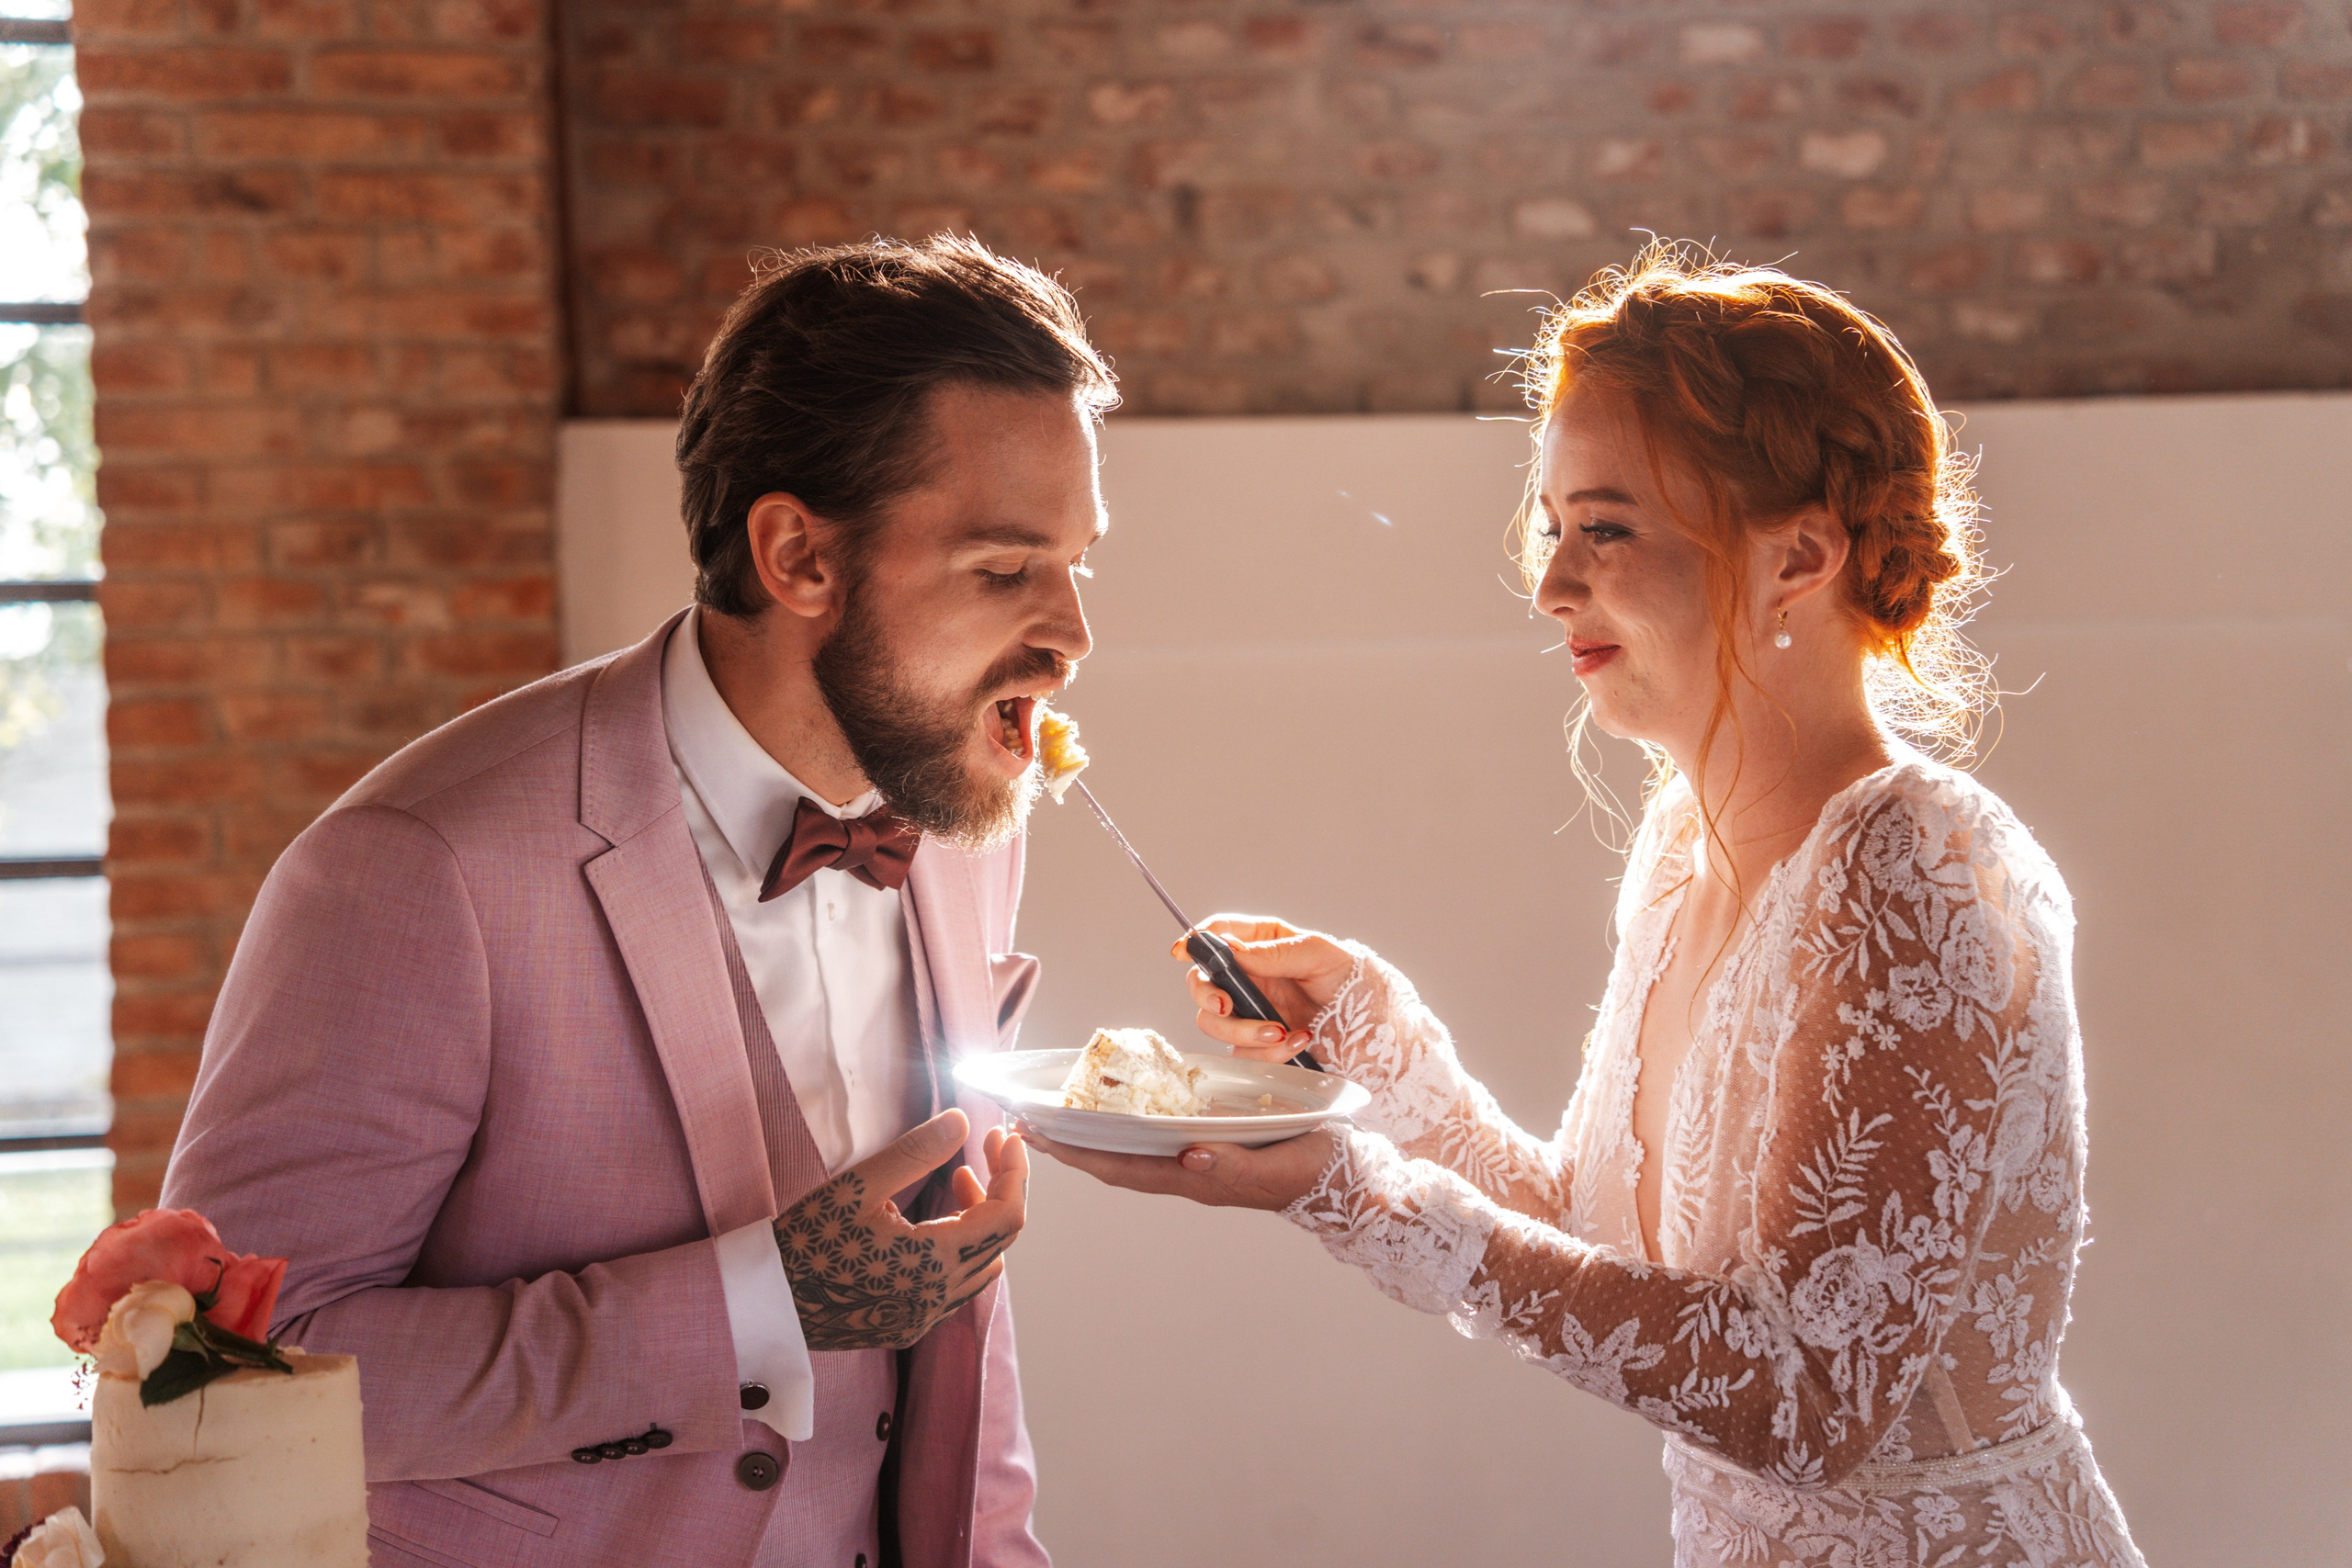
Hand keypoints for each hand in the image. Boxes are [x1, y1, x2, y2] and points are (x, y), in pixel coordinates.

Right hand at [774, 1110, 1027, 1350]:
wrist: (765, 1304)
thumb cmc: (806, 1242)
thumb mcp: (857, 1187)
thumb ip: (915, 1153)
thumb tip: (961, 1121)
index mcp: (934, 1262)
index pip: (1007, 1216)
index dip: (1015, 1172)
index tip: (1003, 1137)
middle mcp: (939, 1297)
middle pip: (1000, 1239)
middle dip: (1000, 1188)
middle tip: (983, 1151)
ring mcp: (925, 1317)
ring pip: (982, 1266)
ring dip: (981, 1222)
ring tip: (957, 1181)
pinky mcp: (908, 1326)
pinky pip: (956, 1287)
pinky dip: (960, 1250)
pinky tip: (934, 1224)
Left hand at [1022, 1123, 1338, 1213]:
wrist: (1349, 1180)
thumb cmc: (1316, 1170)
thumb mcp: (1277, 1163)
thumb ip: (1232, 1163)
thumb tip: (1187, 1155)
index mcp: (1198, 1177)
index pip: (1123, 1167)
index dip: (1077, 1154)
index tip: (1037, 1136)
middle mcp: (1189, 1171)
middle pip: (1114, 1161)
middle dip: (1069, 1146)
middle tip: (1023, 1123)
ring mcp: (1198, 1162)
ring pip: (1130, 1152)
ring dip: (1090, 1137)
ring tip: (1054, 1116)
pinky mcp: (1211, 1147)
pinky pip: (1154, 1139)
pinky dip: (1124, 1126)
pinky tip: (1114, 1109)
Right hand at [1174, 915, 1354, 1062]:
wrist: (1381, 1036)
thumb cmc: (1357, 985)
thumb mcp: (1319, 955)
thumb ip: (1274, 952)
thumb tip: (1230, 948)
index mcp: (1265, 944)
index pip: (1219, 935)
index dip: (1197, 941)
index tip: (1184, 950)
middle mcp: (1252, 977)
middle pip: (1202, 982)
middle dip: (1206, 994)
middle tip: (1226, 1005)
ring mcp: (1253, 1013)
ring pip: (1214, 1022)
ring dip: (1243, 1030)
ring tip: (1282, 1031)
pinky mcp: (1261, 1046)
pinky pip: (1242, 1052)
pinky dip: (1267, 1052)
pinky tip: (1298, 1043)